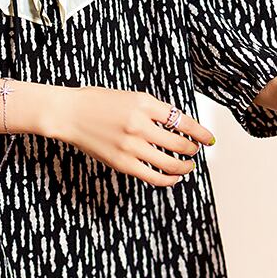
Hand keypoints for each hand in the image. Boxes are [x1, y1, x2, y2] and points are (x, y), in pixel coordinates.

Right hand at [46, 86, 215, 185]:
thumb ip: (153, 110)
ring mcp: (131, 145)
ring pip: (170, 163)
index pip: (182, 120)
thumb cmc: (97, 103)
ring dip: (184, 167)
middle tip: (194, 151)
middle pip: (180, 143)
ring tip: (188, 166)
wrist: (68, 114)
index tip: (208, 139)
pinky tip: (173, 178)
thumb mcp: (130, 97)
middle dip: (192, 149)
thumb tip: (178, 126)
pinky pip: (153, 176)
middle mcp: (140, 124)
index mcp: (144, 103)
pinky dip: (168, 179)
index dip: (200, 132)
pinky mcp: (122, 162)